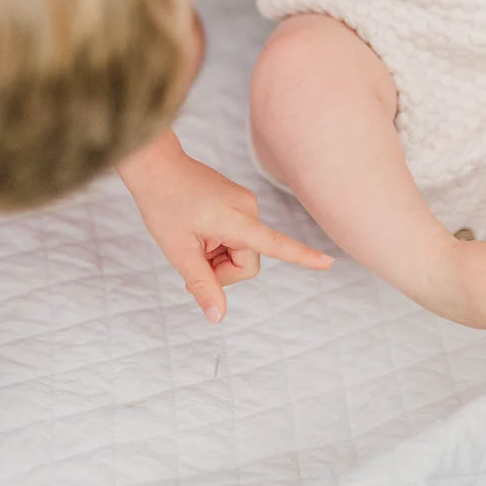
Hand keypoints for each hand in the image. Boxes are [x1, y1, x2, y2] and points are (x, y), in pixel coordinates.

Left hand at [120, 135, 331, 320]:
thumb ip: (202, 284)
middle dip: (223, 270)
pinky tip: (199, 230)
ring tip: (194, 239)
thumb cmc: (165, 205)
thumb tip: (218, 317)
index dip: (302, 256)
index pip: (275, 243)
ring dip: (219, 256)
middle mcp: (249, 208)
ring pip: (243, 250)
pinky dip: (219, 243)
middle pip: (248, 262)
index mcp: (236, 219)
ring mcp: (245, 203)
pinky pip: (238, 236)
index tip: (328, 262)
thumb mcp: (178, 251)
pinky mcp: (240, 202)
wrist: (157, 168)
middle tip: (193, 259)